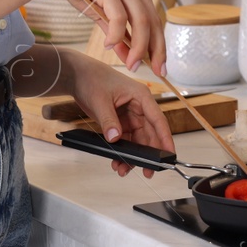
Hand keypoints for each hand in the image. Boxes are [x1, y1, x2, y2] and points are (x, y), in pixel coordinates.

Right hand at [40, 0, 167, 76]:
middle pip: (153, 21)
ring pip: (140, 19)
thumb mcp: (102, 14)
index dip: (161, 46)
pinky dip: (116, 34)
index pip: (155, 20)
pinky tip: (109, 45)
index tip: (162, 67)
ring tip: (131, 63)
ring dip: (138, 46)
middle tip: (155, 71)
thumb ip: (116, 32)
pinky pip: (118, 15)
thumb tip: (128, 55)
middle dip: (156, 50)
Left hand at [66, 53, 174, 177]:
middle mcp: (139, 107)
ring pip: (137, 140)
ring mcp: (130, 115)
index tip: (169, 155)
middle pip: (150, 134)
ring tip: (123, 169)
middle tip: (147, 171)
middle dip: (148, 154)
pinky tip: (117, 162)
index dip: (165, 139)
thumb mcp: (100, 101)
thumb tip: (115, 139)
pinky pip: (126, 140)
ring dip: (133, 155)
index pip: (158, 120)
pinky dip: (123, 151)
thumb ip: (109, 121)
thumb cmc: (92, 78)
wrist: (76, 75)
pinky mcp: (120, 121)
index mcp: (141, 97)